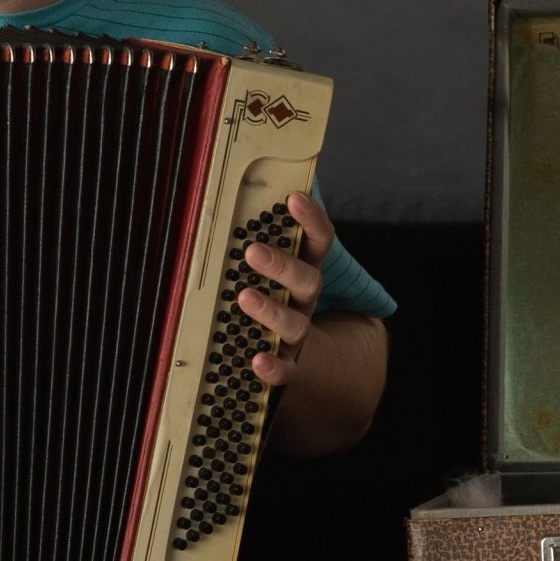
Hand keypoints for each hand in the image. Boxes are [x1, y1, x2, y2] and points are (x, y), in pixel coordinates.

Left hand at [238, 191, 330, 387]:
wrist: (311, 363)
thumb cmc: (280, 302)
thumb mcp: (280, 270)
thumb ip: (267, 240)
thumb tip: (240, 189)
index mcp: (305, 272)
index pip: (320, 242)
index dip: (312, 219)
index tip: (294, 198)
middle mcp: (306, 303)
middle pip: (308, 281)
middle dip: (282, 265)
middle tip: (252, 251)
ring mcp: (299, 336)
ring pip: (295, 324)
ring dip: (271, 310)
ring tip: (244, 297)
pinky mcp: (289, 367)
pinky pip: (286, 371)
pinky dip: (274, 367)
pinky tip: (256, 360)